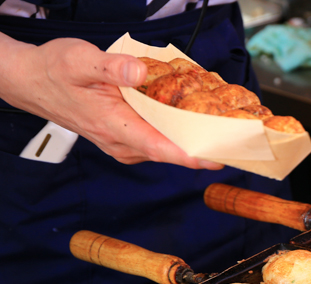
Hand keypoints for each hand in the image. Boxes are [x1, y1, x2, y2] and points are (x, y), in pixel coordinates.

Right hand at [0, 35, 221, 168]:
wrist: (33, 81)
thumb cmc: (56, 71)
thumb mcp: (80, 59)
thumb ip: (112, 66)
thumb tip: (139, 71)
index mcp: (114, 126)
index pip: (160, 148)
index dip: (191, 155)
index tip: (217, 157)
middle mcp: (123, 143)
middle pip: (171, 152)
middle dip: (204, 150)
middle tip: (237, 143)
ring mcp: (126, 144)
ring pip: (168, 148)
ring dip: (194, 142)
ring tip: (226, 133)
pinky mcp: (128, 139)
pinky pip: (160, 141)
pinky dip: (179, 134)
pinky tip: (196, 122)